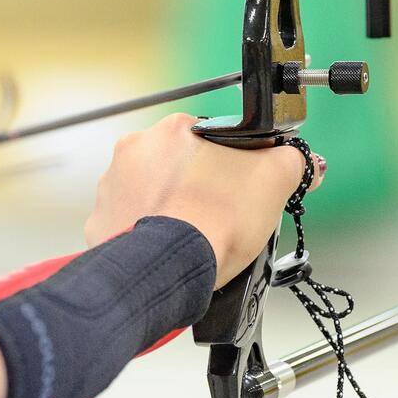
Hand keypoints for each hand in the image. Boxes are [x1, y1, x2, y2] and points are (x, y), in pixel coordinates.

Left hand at [84, 114, 325, 289]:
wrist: (171, 268)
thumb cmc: (216, 220)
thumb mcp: (274, 179)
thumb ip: (289, 160)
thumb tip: (296, 158)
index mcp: (174, 130)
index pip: (209, 140)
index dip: (228, 166)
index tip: (236, 189)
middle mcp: (135, 151)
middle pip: (178, 166)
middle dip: (198, 188)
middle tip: (219, 215)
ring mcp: (113, 187)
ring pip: (152, 194)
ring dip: (171, 209)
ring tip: (195, 236)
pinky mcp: (101, 222)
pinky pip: (130, 224)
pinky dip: (148, 234)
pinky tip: (170, 248)